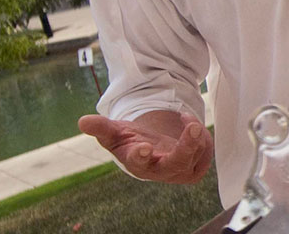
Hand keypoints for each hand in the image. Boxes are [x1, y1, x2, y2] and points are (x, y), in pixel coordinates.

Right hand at [78, 109, 212, 183]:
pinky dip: (200, 134)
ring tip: (183, 117)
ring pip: (196, 150)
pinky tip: (189, 127)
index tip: (143, 147)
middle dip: (186, 145)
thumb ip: (101, 127)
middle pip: (177, 162)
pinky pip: (206, 149)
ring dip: (192, 129)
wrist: (152, 149)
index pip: (138, 161)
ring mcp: (180, 171)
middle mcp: (160, 170)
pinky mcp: (196, 168)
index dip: (141, 155)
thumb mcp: (115, 132)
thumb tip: (82, 121)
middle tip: (193, 126)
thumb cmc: (131, 141)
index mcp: (137, 162)